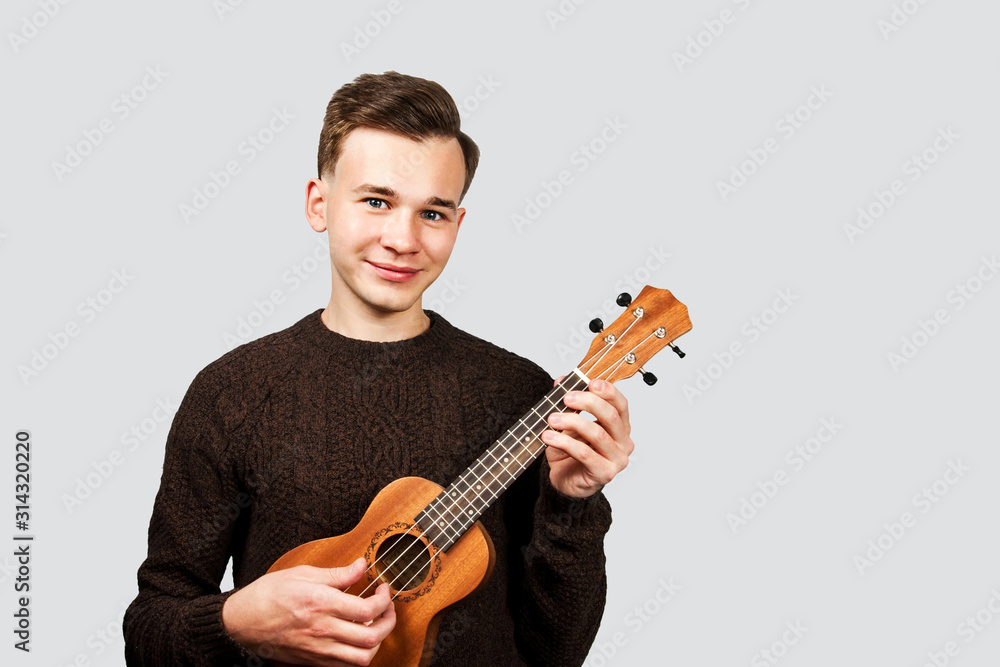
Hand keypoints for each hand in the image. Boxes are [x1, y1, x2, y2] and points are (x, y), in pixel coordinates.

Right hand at [222, 558, 395, 665]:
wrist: (240, 623)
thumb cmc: (267, 595)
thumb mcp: (302, 574)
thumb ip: (336, 573)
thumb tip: (361, 565)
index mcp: (321, 604)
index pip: (367, 609)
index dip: (384, 600)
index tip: (384, 590)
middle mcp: (322, 630)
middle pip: (370, 638)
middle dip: (388, 623)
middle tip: (388, 609)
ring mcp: (318, 650)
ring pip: (361, 658)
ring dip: (377, 643)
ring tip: (376, 626)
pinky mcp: (313, 661)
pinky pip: (345, 666)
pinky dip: (359, 655)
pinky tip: (358, 639)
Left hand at [540, 377, 633, 497]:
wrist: (566, 482)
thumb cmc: (572, 452)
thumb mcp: (569, 422)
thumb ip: (569, 402)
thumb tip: (561, 380)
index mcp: (621, 427)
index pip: (621, 404)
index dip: (608, 391)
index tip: (590, 382)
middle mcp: (624, 443)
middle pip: (610, 416)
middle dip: (587, 402)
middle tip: (566, 398)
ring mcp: (617, 460)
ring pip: (596, 434)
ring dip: (571, 422)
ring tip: (551, 418)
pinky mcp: (604, 474)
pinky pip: (584, 453)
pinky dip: (564, 442)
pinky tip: (549, 436)